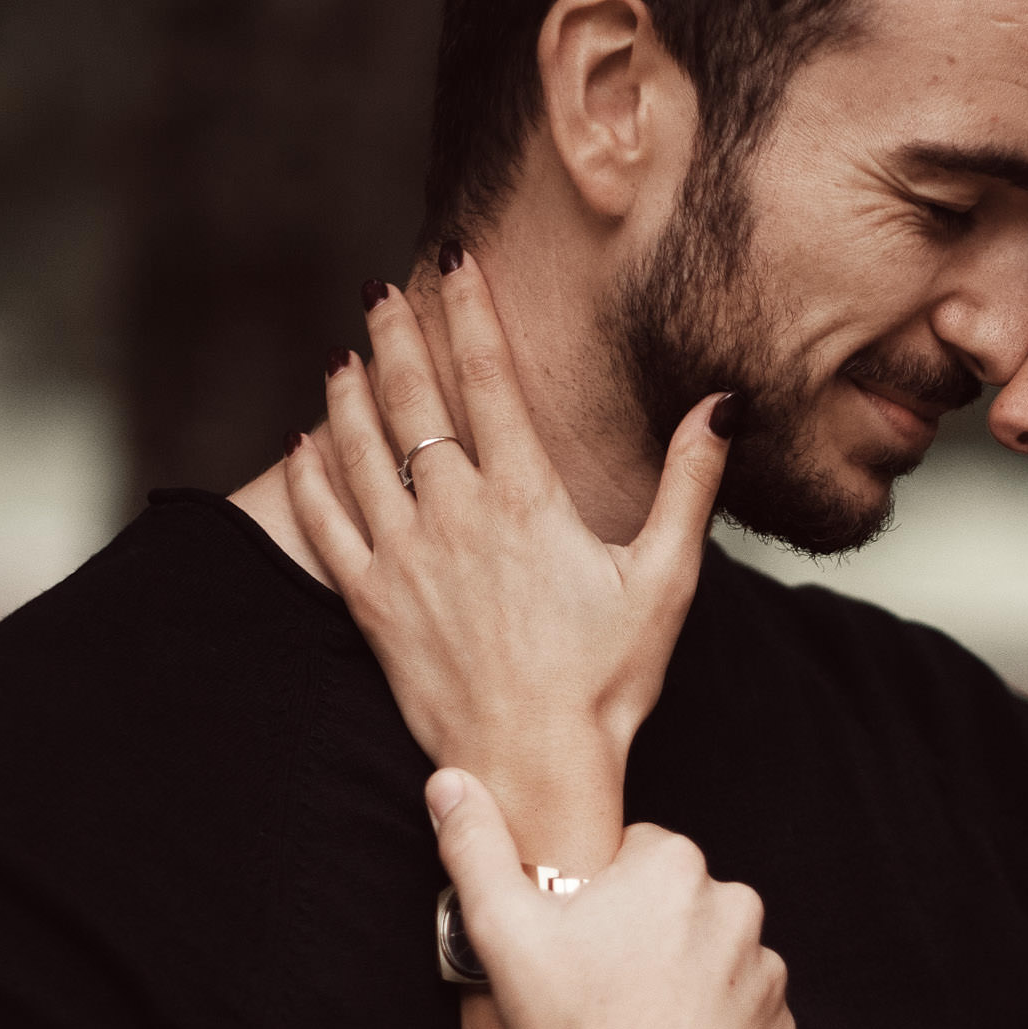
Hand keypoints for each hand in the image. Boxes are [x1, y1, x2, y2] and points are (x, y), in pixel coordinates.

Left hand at [284, 256, 731, 861]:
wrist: (533, 765)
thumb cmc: (607, 681)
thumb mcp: (666, 578)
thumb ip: (689, 483)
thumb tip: (721, 405)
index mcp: (528, 501)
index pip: (489, 379)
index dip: (470, 312)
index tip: (456, 263)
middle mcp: (456, 517)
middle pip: (412, 399)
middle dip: (395, 334)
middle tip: (382, 291)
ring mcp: (405, 558)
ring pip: (359, 449)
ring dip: (349, 393)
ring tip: (345, 355)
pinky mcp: (370, 603)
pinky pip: (324, 522)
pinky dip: (310, 475)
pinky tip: (305, 444)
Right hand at [428, 767, 794, 1028]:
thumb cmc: (566, 1023)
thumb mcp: (500, 923)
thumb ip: (475, 844)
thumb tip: (450, 783)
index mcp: (675, 867)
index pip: (640, 854)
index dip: (603, 895)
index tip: (579, 938)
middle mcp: (736, 909)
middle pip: (683, 907)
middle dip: (650, 935)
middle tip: (602, 987)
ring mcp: (765, 975)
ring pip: (719, 963)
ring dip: (688, 984)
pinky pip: (746, 1023)